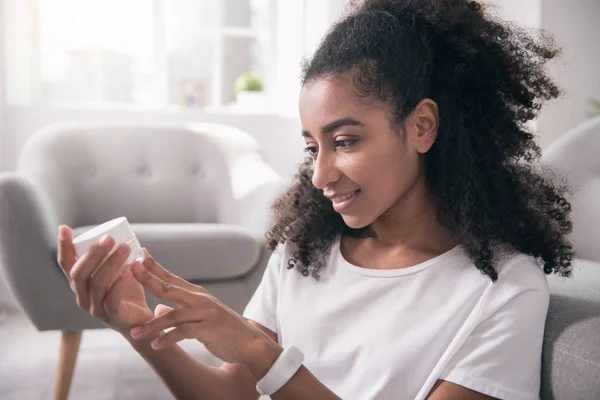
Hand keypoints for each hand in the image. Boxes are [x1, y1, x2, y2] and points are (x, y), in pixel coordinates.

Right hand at [57, 225, 153, 335]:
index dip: (63, 247)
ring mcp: (95, 308)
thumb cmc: (128, 293)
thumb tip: (123, 235)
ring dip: (110, 264)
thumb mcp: (119, 271)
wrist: (142, 322)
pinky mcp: (112, 316)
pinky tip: (128, 272)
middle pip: (79, 273)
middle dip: (92, 254)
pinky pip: (112, 300)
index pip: (66, 264)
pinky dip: (119, 284)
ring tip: (125, 248)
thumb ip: (116, 257)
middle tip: (108, 238)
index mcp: (81, 284)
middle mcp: (83, 296)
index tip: (64, 228)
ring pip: (96, 284)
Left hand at [127, 254, 269, 364]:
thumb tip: (159, 309)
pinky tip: (155, 345)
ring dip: (152, 324)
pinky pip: (183, 333)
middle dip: (148, 279)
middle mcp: (200, 299)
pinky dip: (168, 339)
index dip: (154, 266)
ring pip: (172, 315)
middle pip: (169, 287)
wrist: (248, 342)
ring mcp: (205, 313)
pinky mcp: (208, 329)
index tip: (138, 256)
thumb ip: (179, 311)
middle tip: (130, 270)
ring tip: (134, 332)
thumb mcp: (200, 317)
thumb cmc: (223, 330)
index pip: (171, 277)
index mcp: (196, 294)